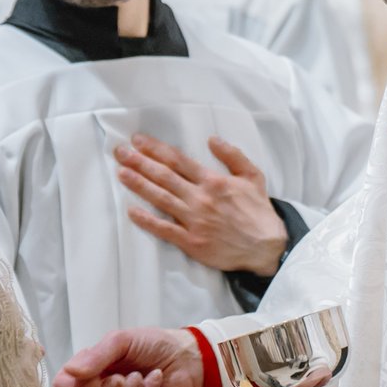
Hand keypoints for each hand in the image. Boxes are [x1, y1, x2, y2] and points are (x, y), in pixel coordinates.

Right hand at [53, 327, 202, 386]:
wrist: (185, 356)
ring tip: (139, 377)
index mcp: (88, 369)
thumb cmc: (152, 344)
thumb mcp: (121, 341)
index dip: (72, 386)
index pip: (63, 386)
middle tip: (120, 377)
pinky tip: (153, 380)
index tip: (93, 376)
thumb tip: (71, 373)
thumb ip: (96, 356)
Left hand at [114, 134, 285, 276]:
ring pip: (161, 198)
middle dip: (139, 162)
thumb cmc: (258, 211)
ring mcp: (194, 221)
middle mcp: (200, 198)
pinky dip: (147, 220)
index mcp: (213, 181)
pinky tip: (131, 211)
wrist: (266, 247)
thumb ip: (233, 155)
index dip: (155, 149)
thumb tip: (212, 139)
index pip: (178, 160)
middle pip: (164, 176)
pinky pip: (164, 229)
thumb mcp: (252, 176)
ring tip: (121, 173)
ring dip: (139, 185)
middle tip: (120, 152)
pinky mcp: (192, 242)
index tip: (138, 140)